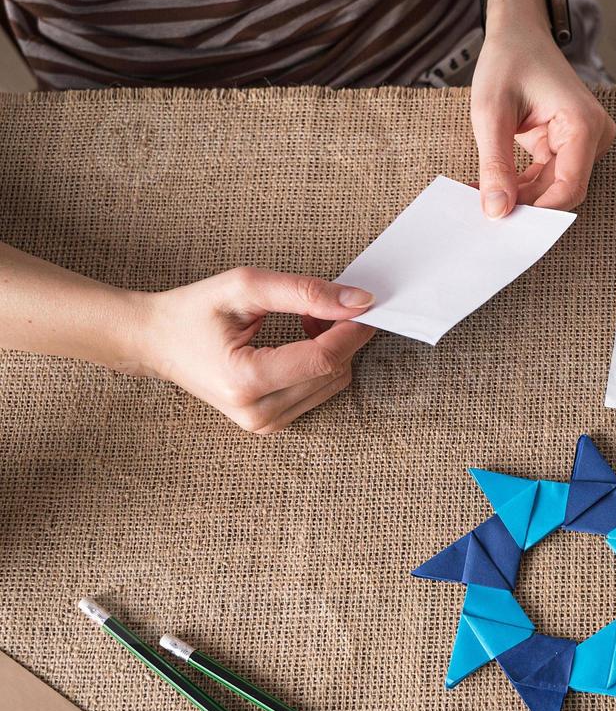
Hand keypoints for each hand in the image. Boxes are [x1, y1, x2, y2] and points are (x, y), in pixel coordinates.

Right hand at [133, 268, 375, 434]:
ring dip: (333, 349)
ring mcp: (264, 424)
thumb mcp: (244, 286)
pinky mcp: (270, 424)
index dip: (352, 330)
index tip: (364, 304)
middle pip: (334, 373)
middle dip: (342, 336)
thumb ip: (304, 292)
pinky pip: (318, 392)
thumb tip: (358, 301)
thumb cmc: (192, 311)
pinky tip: (301, 342)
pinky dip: (321, 364)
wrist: (155, 342)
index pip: (323, 360)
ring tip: (306, 320)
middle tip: (324, 304)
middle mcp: (257, 412)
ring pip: (332, 384)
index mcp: (246, 381)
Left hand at [472, 0, 615, 217]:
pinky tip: (497, 183)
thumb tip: (496, 210)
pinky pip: (550, 175)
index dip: (538, 210)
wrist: (518, 33)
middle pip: (562, 190)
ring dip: (522, 194)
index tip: (503, 218)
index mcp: (583, 124)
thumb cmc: (508, 60)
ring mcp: (586, 140)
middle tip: (485, 208)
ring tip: (484, 192)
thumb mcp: (491, 113)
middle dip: (526, 203)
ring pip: (555, 186)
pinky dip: (524, 184)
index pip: (569, 188)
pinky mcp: (572, 143)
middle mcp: (594, 135)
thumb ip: (495, 165)